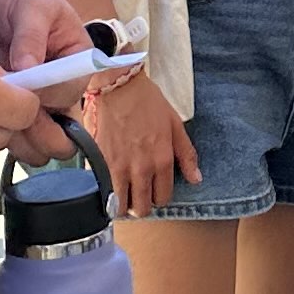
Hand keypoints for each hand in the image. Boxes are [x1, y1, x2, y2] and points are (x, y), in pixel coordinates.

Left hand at [0, 0, 96, 164]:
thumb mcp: (30, 5)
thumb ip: (31, 36)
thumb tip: (29, 68)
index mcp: (77, 58)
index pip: (72, 89)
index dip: (51, 96)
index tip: (27, 92)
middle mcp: (60, 82)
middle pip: (62, 120)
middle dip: (43, 132)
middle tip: (16, 130)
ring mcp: (35, 95)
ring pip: (40, 132)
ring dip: (24, 141)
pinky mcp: (10, 102)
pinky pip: (13, 128)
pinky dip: (3, 135)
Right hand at [89, 68, 200, 218]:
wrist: (118, 85)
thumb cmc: (147, 101)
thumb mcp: (175, 125)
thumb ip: (186, 155)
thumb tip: (196, 179)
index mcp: (162, 161)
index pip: (162, 198)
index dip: (158, 196)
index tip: (153, 189)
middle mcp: (141, 169)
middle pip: (141, 208)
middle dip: (140, 204)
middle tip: (137, 193)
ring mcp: (117, 168)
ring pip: (119, 206)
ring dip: (121, 203)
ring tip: (121, 192)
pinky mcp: (98, 163)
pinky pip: (101, 191)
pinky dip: (104, 192)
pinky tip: (106, 183)